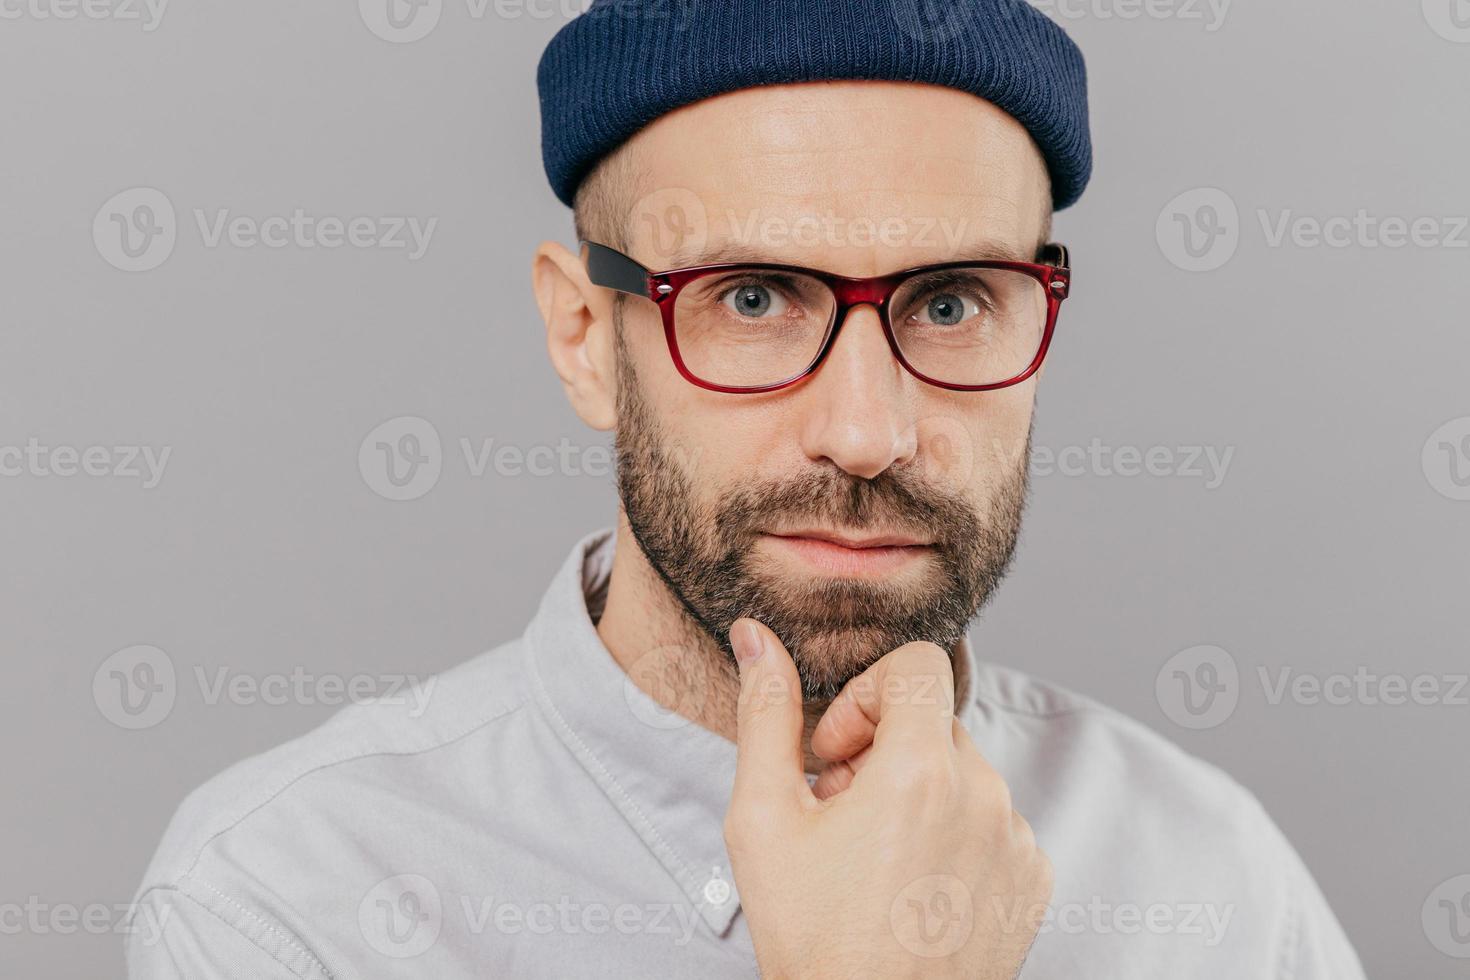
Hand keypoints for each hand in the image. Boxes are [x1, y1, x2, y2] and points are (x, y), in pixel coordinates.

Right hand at [724, 618, 1051, 979]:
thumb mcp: (764, 817)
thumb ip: (765, 712)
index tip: (834, 753)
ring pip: (962, 772)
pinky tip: (911, 883)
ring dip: (916, 792)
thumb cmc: (810, 933)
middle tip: (838, 811)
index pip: (917, 662)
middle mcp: (985, 795)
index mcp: (921, 770)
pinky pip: (994, 821)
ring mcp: (1016, 840)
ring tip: (872, 854)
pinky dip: (954, 834)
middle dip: (880, 749)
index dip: (864, 694)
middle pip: (933, 722)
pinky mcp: (1032, 879)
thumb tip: (756, 634)